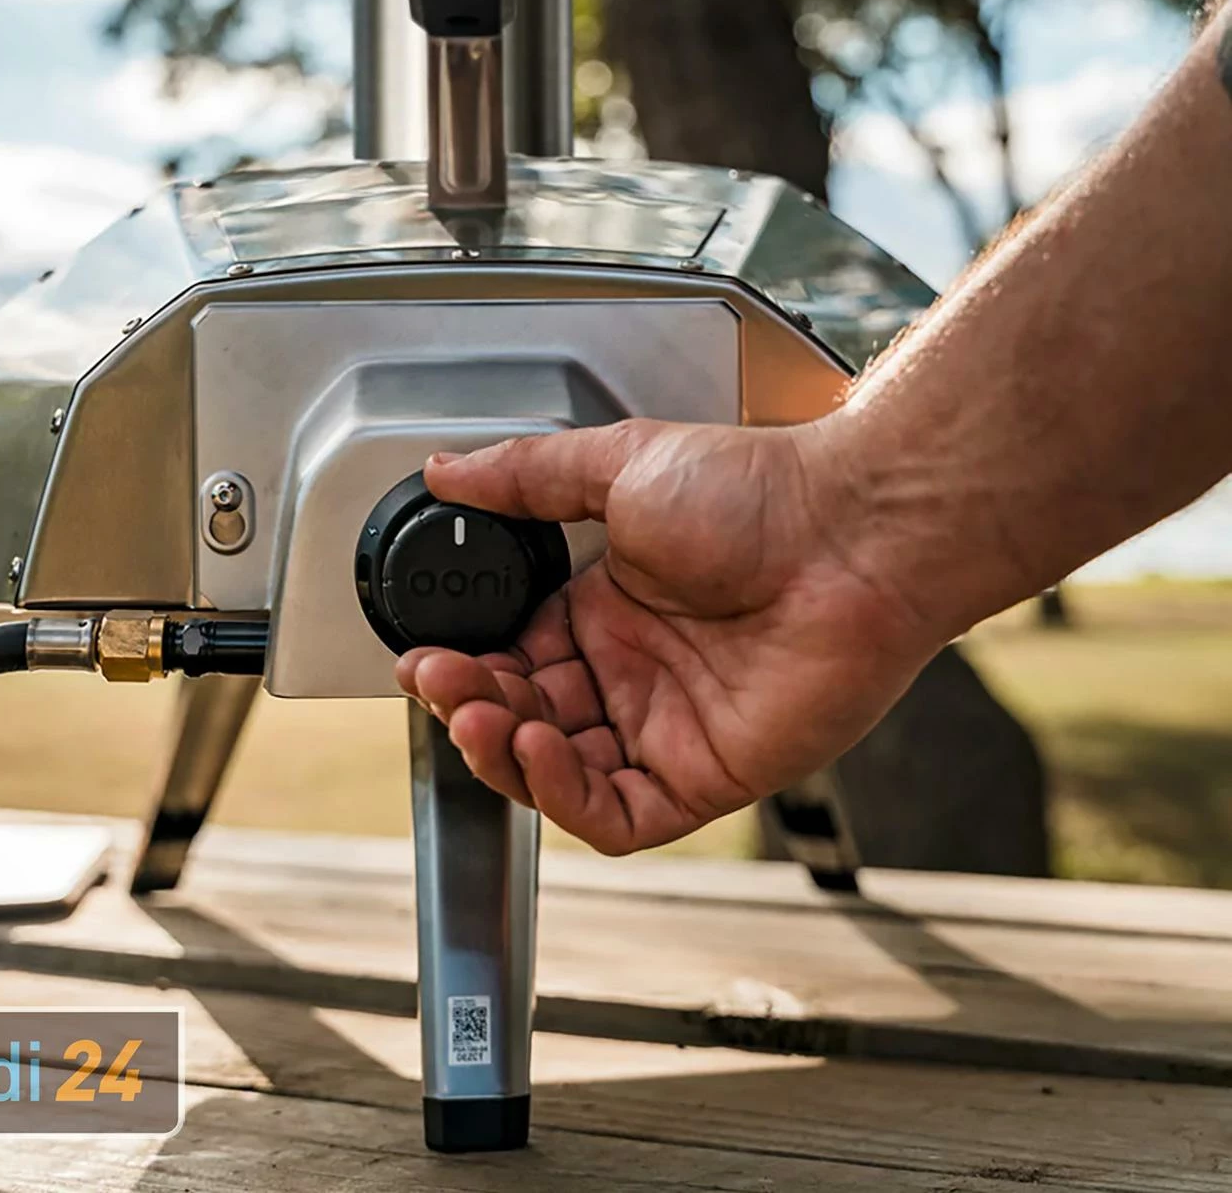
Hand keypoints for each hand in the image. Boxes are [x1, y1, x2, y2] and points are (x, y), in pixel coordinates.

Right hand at [395, 420, 938, 853]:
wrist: (853, 530)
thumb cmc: (759, 492)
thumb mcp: (618, 465)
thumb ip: (524, 477)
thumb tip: (447, 471)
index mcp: (606, 610)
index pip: (511, 659)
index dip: (465, 667)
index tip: (426, 656)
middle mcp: (632, 673)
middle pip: (523, 719)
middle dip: (470, 707)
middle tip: (442, 683)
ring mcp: (666, 728)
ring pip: (557, 773)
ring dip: (503, 754)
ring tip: (477, 716)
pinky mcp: (704, 776)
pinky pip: (616, 813)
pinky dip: (563, 794)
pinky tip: (536, 750)